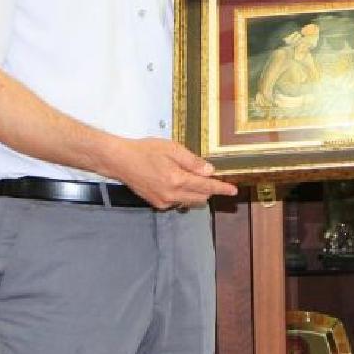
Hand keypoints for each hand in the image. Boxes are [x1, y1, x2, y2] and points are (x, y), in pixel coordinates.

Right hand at [106, 138, 237, 209]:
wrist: (120, 161)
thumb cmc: (144, 151)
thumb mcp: (171, 149)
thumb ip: (192, 161)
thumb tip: (209, 171)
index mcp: (177, 179)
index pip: (206, 186)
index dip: (221, 188)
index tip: (233, 190)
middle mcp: (172, 194)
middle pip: (200, 197)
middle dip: (208, 189)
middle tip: (210, 177)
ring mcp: (164, 201)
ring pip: (189, 200)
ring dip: (195, 192)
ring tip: (189, 176)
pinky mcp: (157, 203)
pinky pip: (177, 201)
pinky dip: (182, 194)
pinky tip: (175, 181)